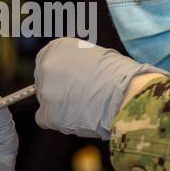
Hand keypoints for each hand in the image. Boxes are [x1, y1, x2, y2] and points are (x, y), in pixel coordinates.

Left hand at [34, 38, 164, 138]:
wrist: (125, 94)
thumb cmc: (118, 75)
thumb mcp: (93, 56)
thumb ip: (75, 64)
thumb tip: (69, 77)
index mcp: (58, 48)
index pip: (47, 64)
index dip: (59, 77)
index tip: (70, 83)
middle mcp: (47, 66)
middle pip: (44, 83)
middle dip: (58, 91)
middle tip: (78, 98)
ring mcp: (46, 90)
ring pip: (46, 102)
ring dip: (60, 107)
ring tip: (84, 108)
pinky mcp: (48, 113)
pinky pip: (44, 119)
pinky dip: (58, 122)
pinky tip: (76, 118)